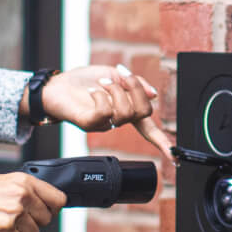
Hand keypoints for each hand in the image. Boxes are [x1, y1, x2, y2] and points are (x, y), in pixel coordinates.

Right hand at [0, 171, 66, 231]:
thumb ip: (21, 190)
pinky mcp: (3, 231)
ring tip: (4, 227)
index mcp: (22, 180)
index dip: (51, 208)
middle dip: (33, 224)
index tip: (43, 212)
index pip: (58, 198)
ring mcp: (13, 213)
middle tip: (16, 221)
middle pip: (47, 220)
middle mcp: (21, 195)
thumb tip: (37, 201)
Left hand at [23, 64, 175, 164]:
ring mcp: (103, 124)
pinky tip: (92, 91)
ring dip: (115, 89)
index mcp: (126, 110)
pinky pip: (105, 112)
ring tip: (101, 82)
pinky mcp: (89, 124)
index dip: (163, 142)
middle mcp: (117, 121)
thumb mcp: (115, 73)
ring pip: (125, 112)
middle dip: (134, 88)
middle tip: (118, 76)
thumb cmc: (84, 80)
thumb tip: (154, 95)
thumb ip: (135, 83)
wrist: (56, 84)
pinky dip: (101, 95)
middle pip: (143, 111)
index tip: (175, 157)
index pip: (149, 129)